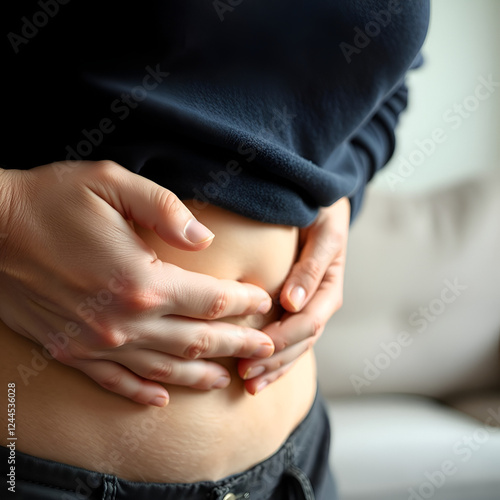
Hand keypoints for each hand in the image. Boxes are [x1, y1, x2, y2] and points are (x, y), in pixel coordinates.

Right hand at [0, 161, 273, 405]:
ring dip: (201, 374)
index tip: (263, 302)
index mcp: (142, 281)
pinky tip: (162, 399)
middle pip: (198, 340)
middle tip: (267, 349)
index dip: (244, 303)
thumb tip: (206, 237)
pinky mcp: (71, 350)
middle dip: (238, 345)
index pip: (212, 299)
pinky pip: (116, 382)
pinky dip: (143, 392)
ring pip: (164, 368)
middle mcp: (124, 321)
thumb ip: (166, 211)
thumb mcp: (113, 185)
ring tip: (228, 377)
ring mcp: (96, 342)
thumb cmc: (51, 200)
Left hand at [238, 197, 349, 393]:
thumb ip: (311, 267)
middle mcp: (320, 303)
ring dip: (274, 366)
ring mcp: (309, 308)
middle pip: (300, 342)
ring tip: (250, 384)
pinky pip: (289, 338)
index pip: (307, 323)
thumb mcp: (324, 234)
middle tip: (245, 376)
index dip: (281, 341)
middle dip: (274, 361)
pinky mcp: (297, 308)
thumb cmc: (322, 214)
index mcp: (329, 289)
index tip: (254, 353)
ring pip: (296, 347)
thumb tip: (292, 304)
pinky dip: (276, 357)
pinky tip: (259, 372)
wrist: (322, 205)